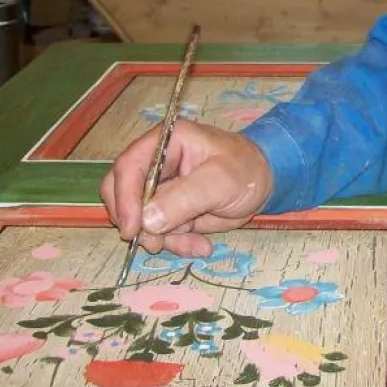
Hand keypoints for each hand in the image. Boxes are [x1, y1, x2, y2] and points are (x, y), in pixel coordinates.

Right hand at [100, 119, 273, 257]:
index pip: (128, 166)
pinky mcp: (168, 210)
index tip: (133, 228)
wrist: (264, 184)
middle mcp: (156, 163)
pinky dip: (175, 243)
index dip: (124, 197)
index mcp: (167, 142)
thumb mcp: (221, 180)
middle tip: (158, 242)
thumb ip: (185, 197)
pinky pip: (157, 233)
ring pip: (138, 220)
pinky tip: (200, 244)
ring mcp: (161, 189)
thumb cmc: (246, 170)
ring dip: (162, 238)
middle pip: (122, 194)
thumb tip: (147, 219)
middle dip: (139, 223)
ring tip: (194, 240)